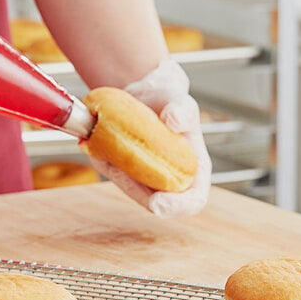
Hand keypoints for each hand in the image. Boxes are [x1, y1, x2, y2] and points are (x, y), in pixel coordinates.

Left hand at [89, 60, 211, 217]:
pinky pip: (115, 175)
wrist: (145, 93)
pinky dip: (108, 164)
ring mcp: (146, 179)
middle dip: (143, 198)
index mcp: (194, 170)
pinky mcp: (124, 172)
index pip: (193, 200)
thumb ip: (183, 110)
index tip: (162, 202)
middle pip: (159, 205)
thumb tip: (174, 120)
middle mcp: (170, 180)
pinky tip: (106, 146)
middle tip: (128, 179)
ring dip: (122, 178)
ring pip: (132, 191)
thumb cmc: (170, 101)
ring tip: (117, 151)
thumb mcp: (182, 100)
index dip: (179, 206)